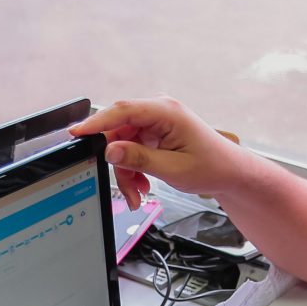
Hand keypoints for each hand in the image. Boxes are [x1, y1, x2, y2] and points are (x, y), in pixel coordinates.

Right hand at [70, 97, 250, 209]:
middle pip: (119, 131)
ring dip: (127, 172)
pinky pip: (132, 149)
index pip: (123, 111)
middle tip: (125, 190)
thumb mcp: (173, 169)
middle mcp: (159, 112)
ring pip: (123, 144)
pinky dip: (134, 169)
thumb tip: (111, 151)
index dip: (97, 122)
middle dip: (118, 163)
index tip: (77, 133)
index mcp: (166, 112)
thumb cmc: (212, 167)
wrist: (230, 173)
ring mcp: (156, 122)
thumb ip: (139, 159)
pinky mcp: (155, 133)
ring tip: (138, 194)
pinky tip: (143, 185)